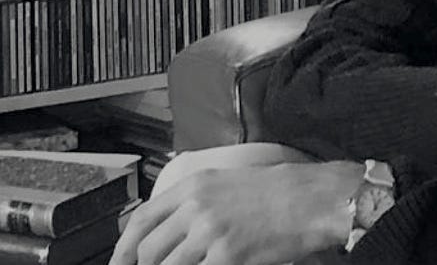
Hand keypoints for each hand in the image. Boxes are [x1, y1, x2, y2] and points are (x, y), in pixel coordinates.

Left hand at [109, 160, 363, 264]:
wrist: (308, 200)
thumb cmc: (272, 192)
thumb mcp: (225, 185)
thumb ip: (192, 205)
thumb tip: (164, 235)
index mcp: (194, 185)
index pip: (141, 221)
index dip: (123, 250)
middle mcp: (196, 206)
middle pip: (148, 251)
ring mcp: (210, 232)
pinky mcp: (226, 256)